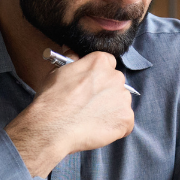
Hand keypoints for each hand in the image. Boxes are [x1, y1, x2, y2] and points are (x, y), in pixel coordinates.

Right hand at [6, 51, 134, 176]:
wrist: (53, 128)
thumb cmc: (52, 100)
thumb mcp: (58, 71)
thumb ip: (72, 60)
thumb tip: (71, 50)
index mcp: (100, 62)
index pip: (108, 63)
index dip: (98, 75)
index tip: (90, 85)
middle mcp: (116, 77)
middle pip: (116, 83)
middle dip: (106, 92)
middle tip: (89, 104)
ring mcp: (123, 99)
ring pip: (121, 102)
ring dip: (111, 109)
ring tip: (91, 118)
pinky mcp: (126, 119)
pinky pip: (125, 122)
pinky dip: (115, 127)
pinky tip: (98, 129)